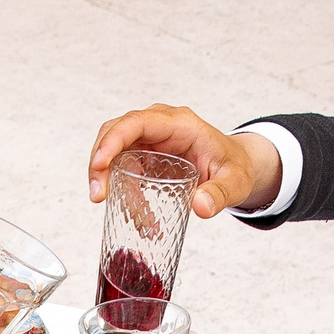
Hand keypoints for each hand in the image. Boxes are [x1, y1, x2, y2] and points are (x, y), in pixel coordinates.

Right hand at [86, 104, 278, 217]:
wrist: (235, 166)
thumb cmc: (234, 167)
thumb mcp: (235, 181)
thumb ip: (220, 194)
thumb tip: (200, 207)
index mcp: (179, 123)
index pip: (136, 123)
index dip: (113, 140)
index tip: (100, 165)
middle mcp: (159, 126)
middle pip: (115, 131)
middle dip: (100, 161)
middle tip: (97, 195)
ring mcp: (150, 139)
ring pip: (114, 149)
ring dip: (104, 175)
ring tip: (106, 203)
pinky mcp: (145, 154)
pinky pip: (122, 165)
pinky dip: (118, 186)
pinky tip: (128, 210)